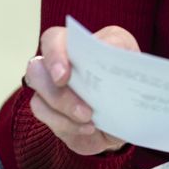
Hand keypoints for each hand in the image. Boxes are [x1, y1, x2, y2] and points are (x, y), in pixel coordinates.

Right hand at [23, 24, 138, 155]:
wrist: (131, 113)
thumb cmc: (129, 80)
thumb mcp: (132, 62)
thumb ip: (122, 53)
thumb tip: (112, 51)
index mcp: (78, 45)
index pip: (52, 40)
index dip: (53, 55)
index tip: (64, 75)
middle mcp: (57, 65)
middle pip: (36, 72)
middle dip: (57, 93)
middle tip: (84, 109)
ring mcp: (51, 91)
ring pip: (39, 101)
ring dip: (65, 113)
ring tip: (90, 120)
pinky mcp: (52, 115)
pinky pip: (49, 122)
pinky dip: (69, 127)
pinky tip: (89, 129)